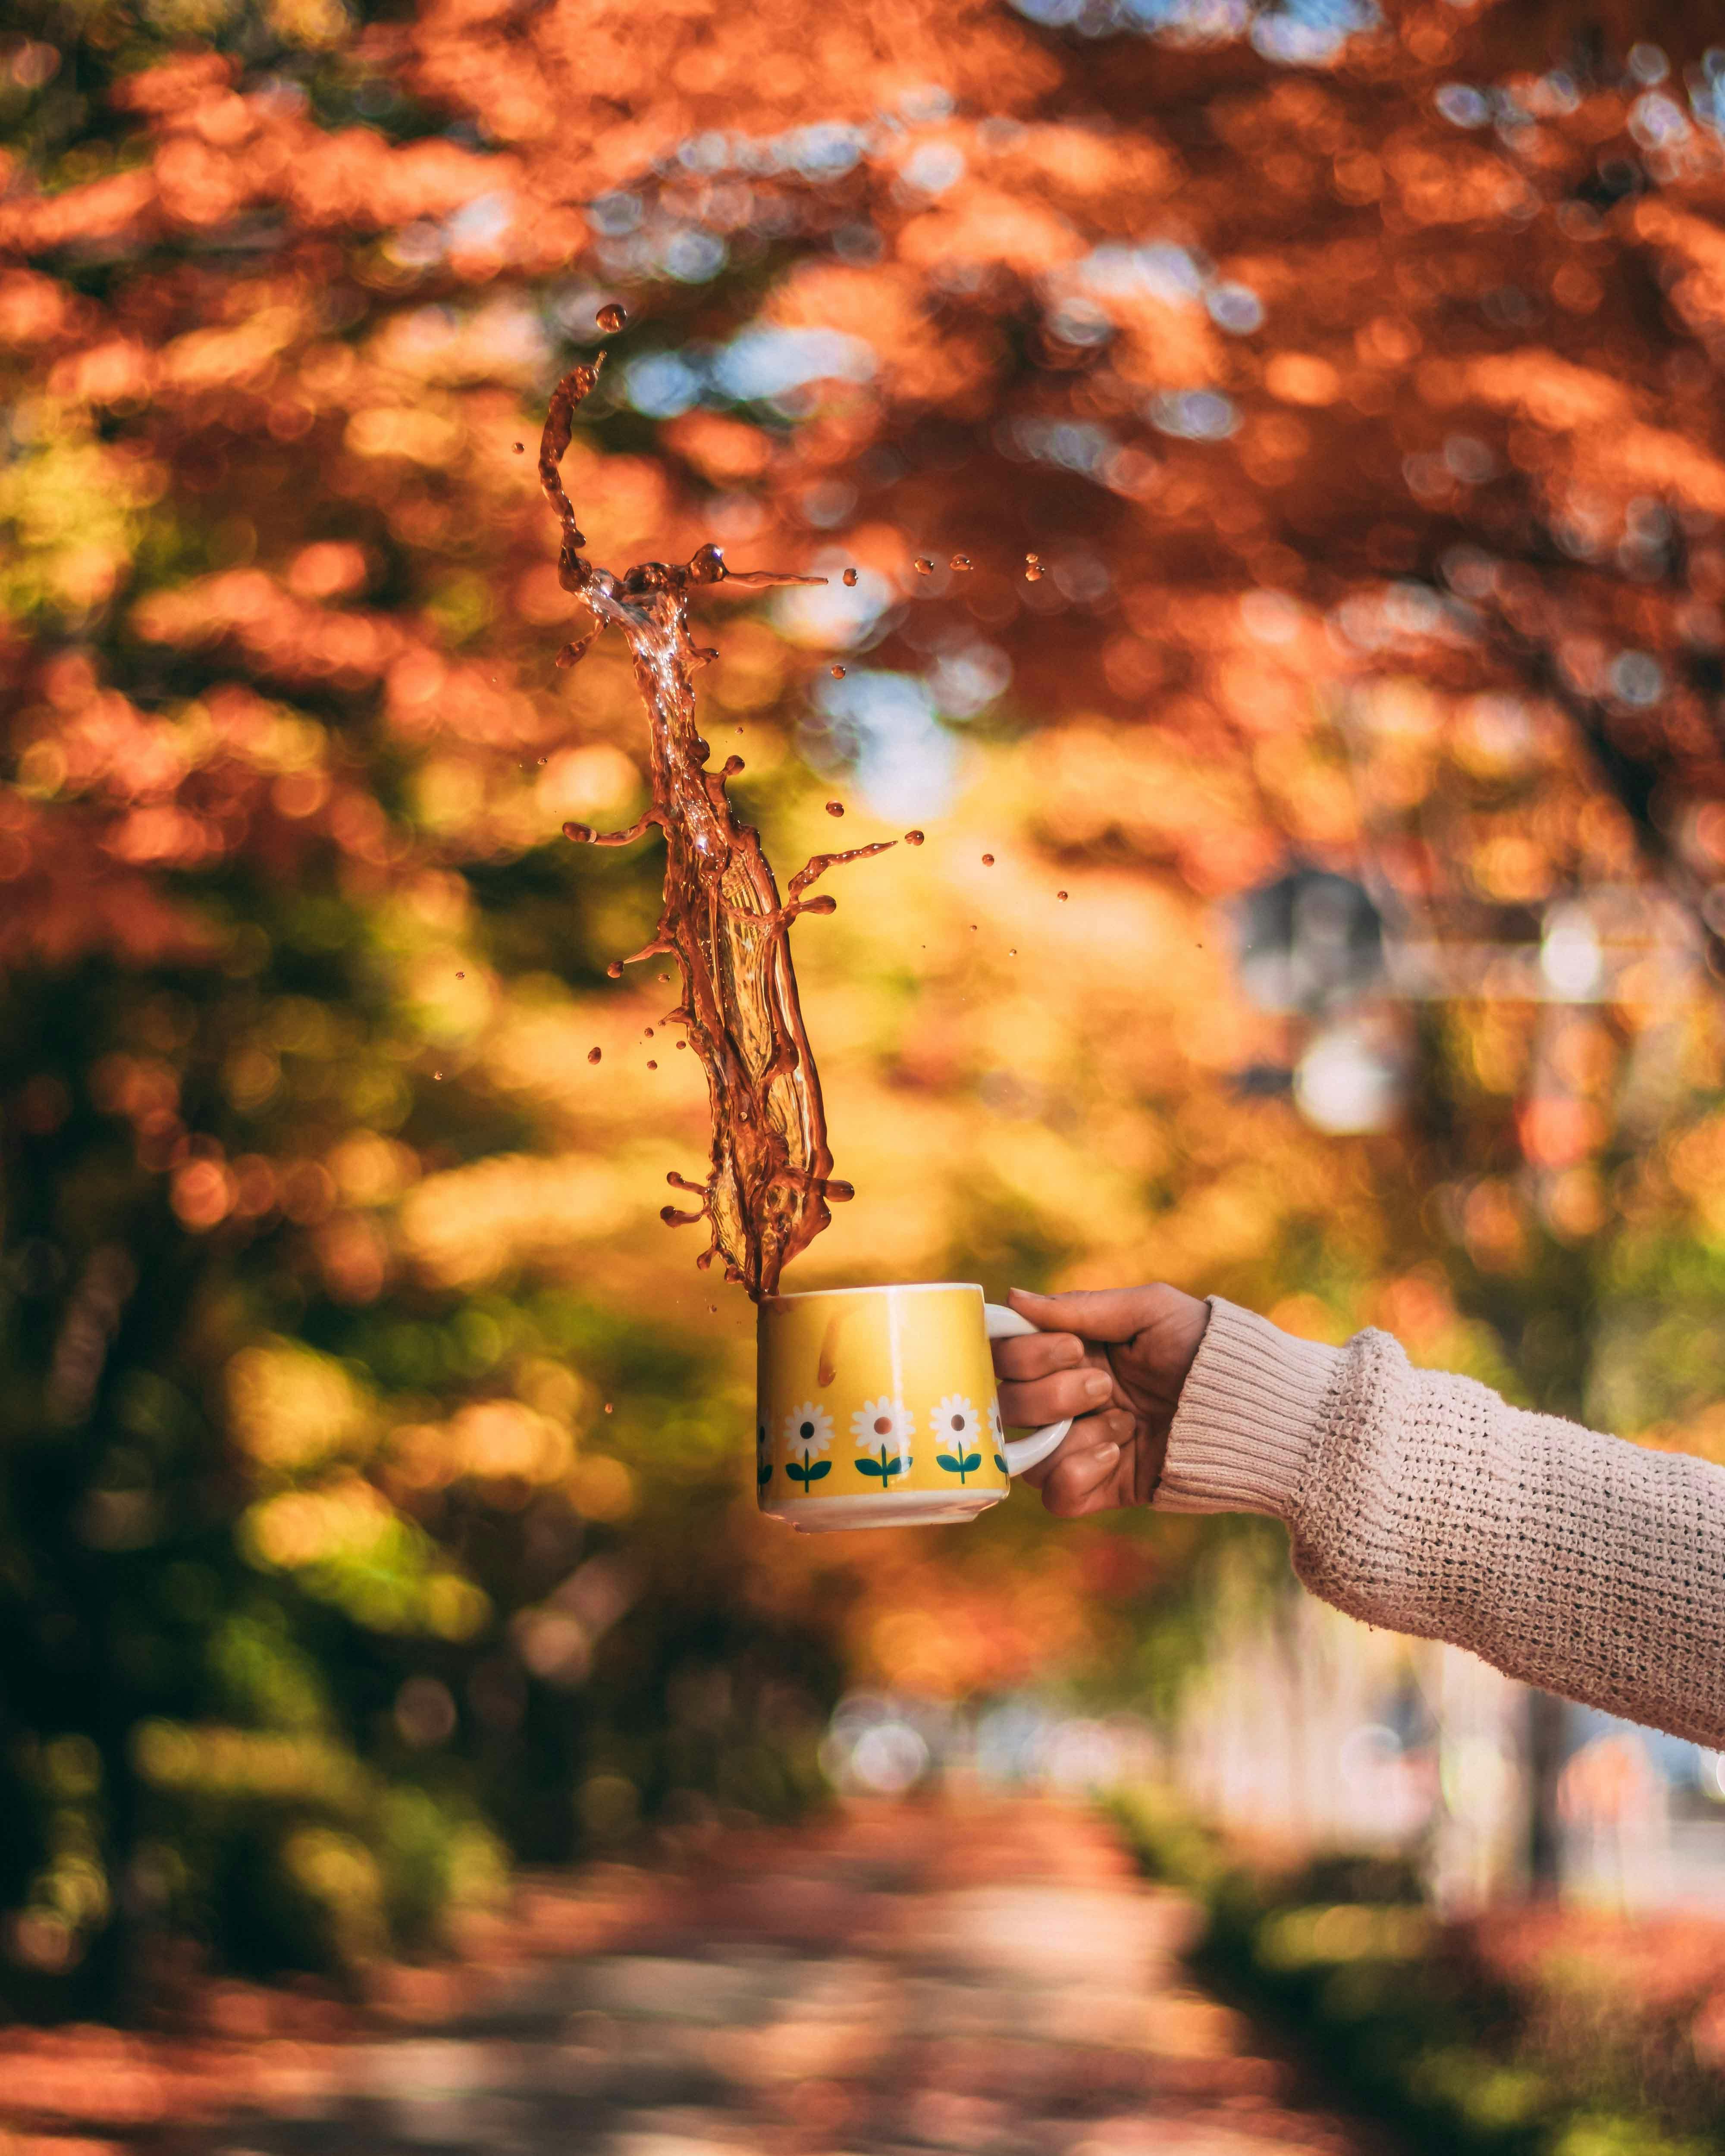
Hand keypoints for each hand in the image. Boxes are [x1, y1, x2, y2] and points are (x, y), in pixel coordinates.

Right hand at [992, 1284, 1209, 1517]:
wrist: (1258, 1410)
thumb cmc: (1206, 1347)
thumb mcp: (1150, 1311)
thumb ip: (1082, 1307)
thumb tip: (1013, 1298)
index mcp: (1068, 1352)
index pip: (1004, 1355)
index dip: (1023, 1353)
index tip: (1073, 1346)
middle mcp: (1064, 1400)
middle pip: (1007, 1403)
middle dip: (1052, 1391)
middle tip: (1105, 1385)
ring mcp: (1079, 1446)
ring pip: (1024, 1452)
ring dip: (1070, 1431)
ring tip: (1123, 1423)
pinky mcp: (1100, 1487)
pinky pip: (1055, 1495)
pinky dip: (1076, 1474)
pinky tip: (1116, 1453)